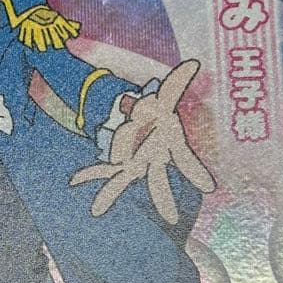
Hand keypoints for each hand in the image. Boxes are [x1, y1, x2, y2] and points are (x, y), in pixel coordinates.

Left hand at [69, 60, 214, 224]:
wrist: (144, 124)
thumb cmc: (159, 112)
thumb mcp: (167, 94)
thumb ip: (178, 81)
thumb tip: (193, 63)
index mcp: (167, 145)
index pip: (185, 160)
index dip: (195, 173)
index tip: (208, 188)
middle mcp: (151, 160)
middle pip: (158, 180)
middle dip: (163, 197)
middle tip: (172, 219)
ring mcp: (133, 165)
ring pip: (124, 182)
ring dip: (111, 194)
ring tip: (97, 210)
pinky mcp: (117, 164)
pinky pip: (101, 170)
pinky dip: (88, 174)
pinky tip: (74, 180)